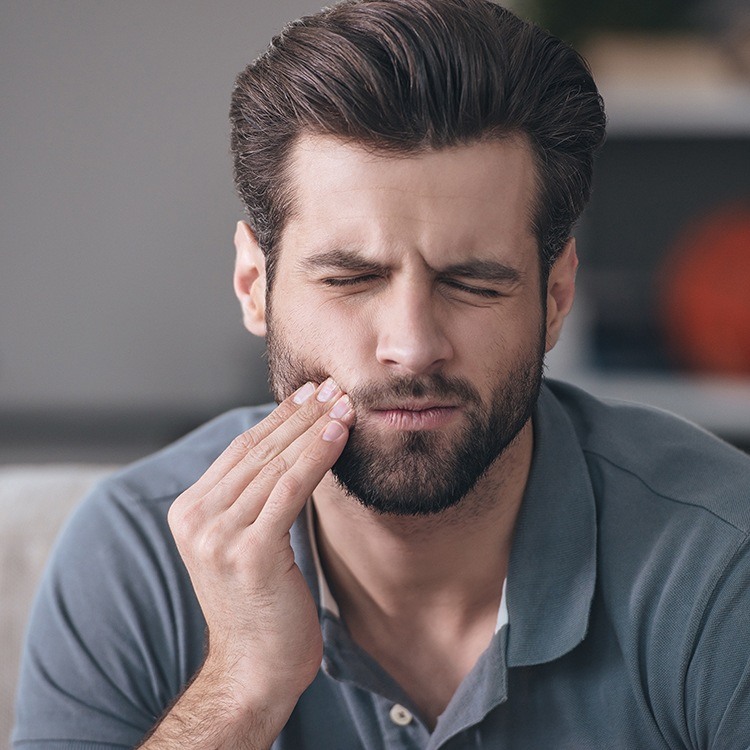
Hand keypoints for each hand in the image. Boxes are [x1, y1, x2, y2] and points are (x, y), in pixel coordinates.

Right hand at [166, 378, 353, 730]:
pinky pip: (290, 489)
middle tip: (333, 387)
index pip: (240, 450)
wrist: (255, 669)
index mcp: (189, 511)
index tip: (310, 393)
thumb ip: (252, 499)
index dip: (278, 418)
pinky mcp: (249, 552)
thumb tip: (290, 448)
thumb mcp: (245, 542)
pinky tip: (338, 434)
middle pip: (258, 450)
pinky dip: (316, 457)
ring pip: (275, 464)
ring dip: (314, 428)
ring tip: (344, 403)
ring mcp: (219, 535)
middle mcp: (196, 518)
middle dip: (300, 414)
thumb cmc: (261, 604)